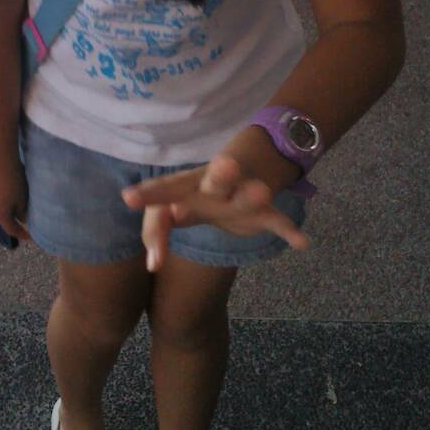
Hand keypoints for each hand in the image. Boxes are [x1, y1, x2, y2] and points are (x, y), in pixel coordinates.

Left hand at [121, 154, 309, 272]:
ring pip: (248, 195)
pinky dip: (288, 230)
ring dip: (253, 195)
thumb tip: (153, 264)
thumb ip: (157, 230)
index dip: (150, 194)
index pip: (167, 186)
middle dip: (221, 175)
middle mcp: (216, 184)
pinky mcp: (263, 211)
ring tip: (262, 191)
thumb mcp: (176, 205)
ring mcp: (242, 195)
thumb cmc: (199, 193)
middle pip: (216, 179)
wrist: (249, 164)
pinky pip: (277, 220)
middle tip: (223, 165)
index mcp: (188, 183)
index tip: (128, 198)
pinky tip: (301, 243)